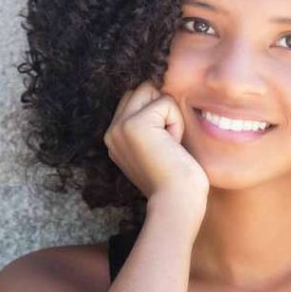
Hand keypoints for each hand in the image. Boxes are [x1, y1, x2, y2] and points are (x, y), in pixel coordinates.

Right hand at [104, 79, 208, 230]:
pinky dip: (177, 123)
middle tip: (169, 145)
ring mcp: (120, 126)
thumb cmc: (178, 180)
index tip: (165, 145)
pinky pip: (166, 102)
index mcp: (115, 137)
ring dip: (171, 115)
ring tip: (170, 145)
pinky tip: (173, 147)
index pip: (136, 98)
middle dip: (164, 110)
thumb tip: (162, 91)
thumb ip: (153, 123)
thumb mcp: (159, 147)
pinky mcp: (135, 124)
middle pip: (143, 89)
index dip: (159, 112)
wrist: (177, 202)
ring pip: (153, 92)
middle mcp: (112, 131)